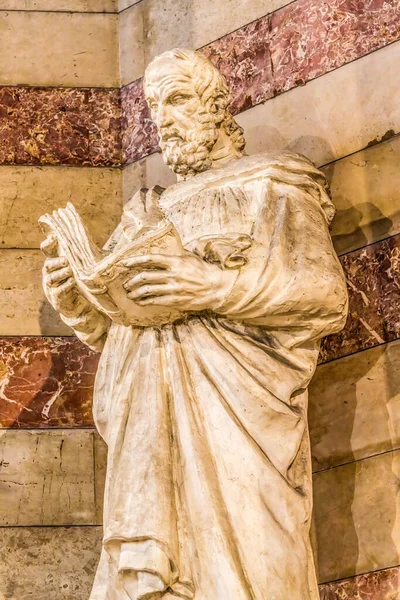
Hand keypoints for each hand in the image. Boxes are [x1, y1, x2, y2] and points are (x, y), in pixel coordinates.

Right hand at [41, 237, 87, 318]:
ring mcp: (51, 288)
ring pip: (51, 279)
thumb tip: (90, 244)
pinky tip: (71, 282)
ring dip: (60, 274)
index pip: (47, 253)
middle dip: (56, 262)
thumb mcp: (78, 270)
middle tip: (66, 260)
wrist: (77, 308)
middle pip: (48, 266)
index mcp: (54, 266)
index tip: (54, 237)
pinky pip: (58, 292)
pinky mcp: (57, 299)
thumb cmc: (78, 285)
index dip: (48, 244)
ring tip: (70, 271)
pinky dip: (65, 286)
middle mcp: (50, 276)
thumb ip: (79, 259)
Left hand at [122, 252, 236, 311]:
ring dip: (135, 292)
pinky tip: (140, 301)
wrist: (216, 288)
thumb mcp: (190, 258)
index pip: (150, 259)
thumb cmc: (203, 271)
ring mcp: (173, 288)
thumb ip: (176, 255)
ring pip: (147, 290)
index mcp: (175, 261)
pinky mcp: (175, 300)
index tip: (124, 263)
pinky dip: (144, 301)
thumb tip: (164, 251)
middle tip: (126, 283)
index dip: (135, 260)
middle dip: (131, 280)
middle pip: (144, 276)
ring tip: (130, 294)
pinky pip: (155, 301)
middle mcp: (172, 274)